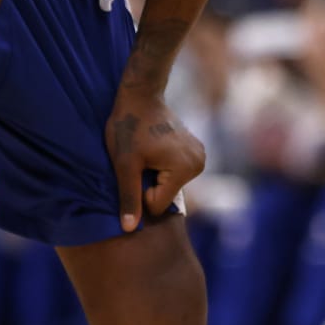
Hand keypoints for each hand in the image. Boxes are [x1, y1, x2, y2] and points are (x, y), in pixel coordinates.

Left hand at [107, 87, 205, 231]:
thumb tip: (129, 229)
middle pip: (166, 195)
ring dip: (156, 175)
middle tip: (141, 157)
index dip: (140, 190)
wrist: (141, 95)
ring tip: (148, 151)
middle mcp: (199, 163)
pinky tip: (155, 148)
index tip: (136, 167)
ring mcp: (200, 156)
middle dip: (149, 182)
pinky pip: (175, 174)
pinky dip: (163, 167)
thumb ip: (129, 197)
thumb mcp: (124, 164)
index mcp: (184, 168)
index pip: (158, 204)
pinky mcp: (197, 151)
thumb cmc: (129, 127)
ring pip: (170, 186)